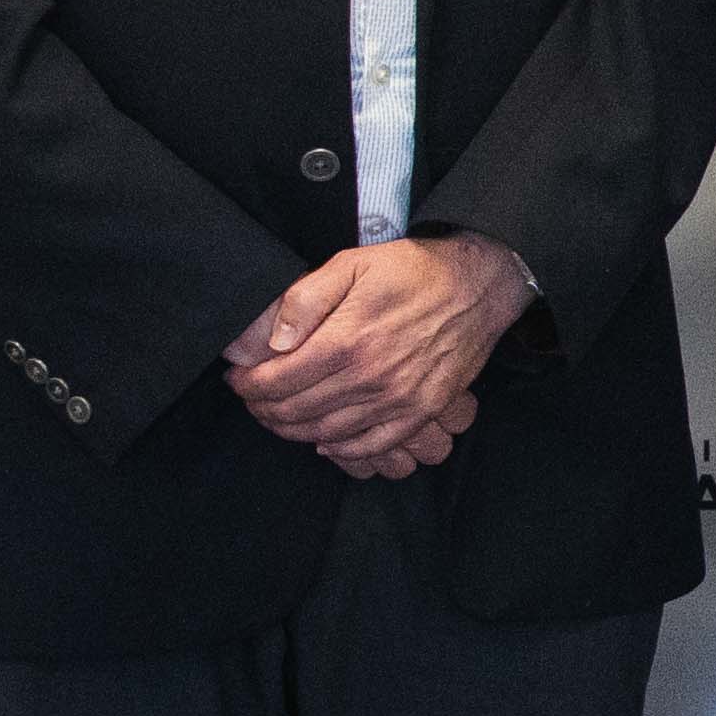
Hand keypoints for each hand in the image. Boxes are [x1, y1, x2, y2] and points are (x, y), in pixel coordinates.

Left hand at [226, 235, 529, 478]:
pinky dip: (341, 450)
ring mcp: (397, 399)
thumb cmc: (411, 271)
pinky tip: (326, 440)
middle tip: (254, 401)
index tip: (238, 380)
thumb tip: (268, 341)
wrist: (477, 285)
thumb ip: (303, 301)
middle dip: (264, 410)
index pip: (276, 381)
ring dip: (294, 431)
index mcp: (345, 341)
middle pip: (296, 412)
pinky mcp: (422, 410)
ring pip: (326, 433)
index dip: (247, 385)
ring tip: (280, 418)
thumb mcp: (349, 265)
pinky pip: (371, 445)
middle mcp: (369, 377)